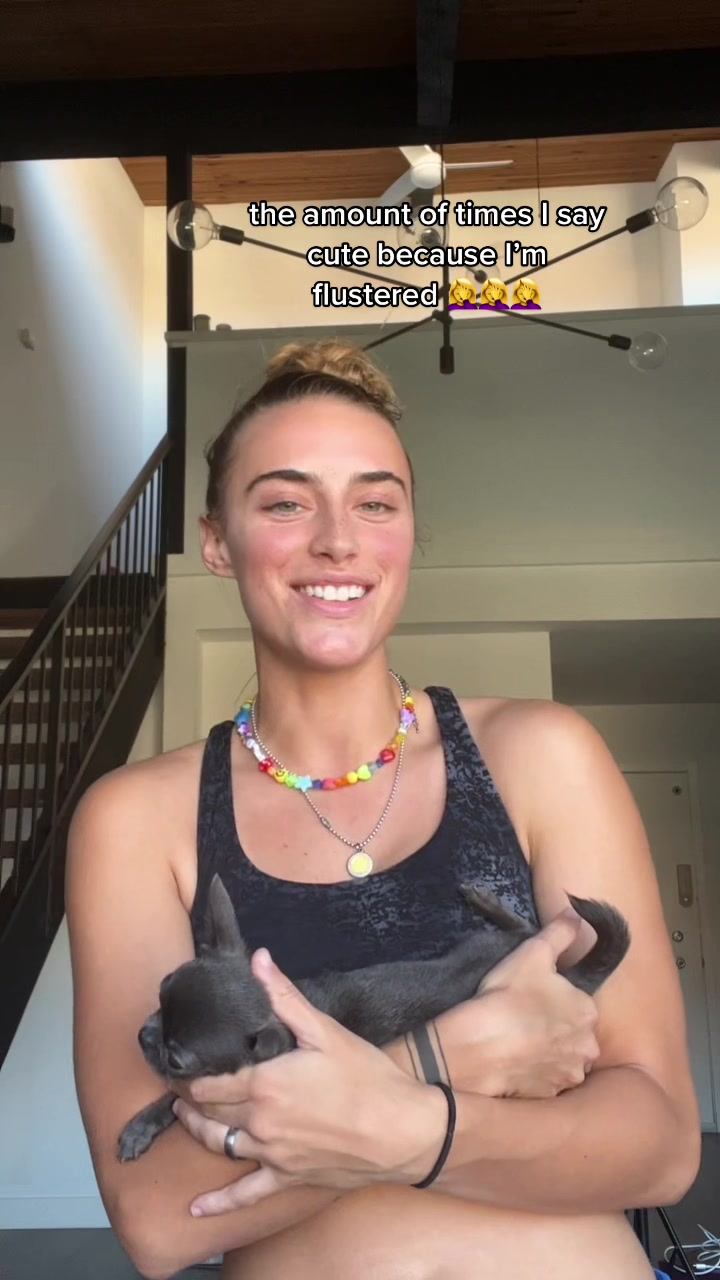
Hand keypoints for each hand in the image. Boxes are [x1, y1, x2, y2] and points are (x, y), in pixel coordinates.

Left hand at [172, 948, 446, 1216]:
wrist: (404, 1132)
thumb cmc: (368, 1078)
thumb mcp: (326, 1031)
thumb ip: (285, 998)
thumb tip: (258, 960)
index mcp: (265, 1084)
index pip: (210, 1082)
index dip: (190, 1075)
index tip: (179, 1064)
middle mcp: (260, 1122)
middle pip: (210, 1112)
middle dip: (189, 1099)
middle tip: (178, 1086)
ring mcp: (272, 1154)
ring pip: (219, 1145)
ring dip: (197, 1131)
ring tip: (183, 1118)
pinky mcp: (288, 1178)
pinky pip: (246, 1195)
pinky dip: (219, 1203)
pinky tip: (196, 1210)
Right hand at [429, 908, 599, 1097]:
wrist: (478, 1048)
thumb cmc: (508, 996)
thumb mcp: (533, 953)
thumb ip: (560, 933)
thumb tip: (578, 913)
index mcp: (588, 1012)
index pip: (577, 1003)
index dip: (553, 1000)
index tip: (530, 998)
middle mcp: (588, 1048)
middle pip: (573, 1034)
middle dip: (555, 1029)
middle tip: (523, 1021)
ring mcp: (569, 1076)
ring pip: (561, 1059)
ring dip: (546, 1054)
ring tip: (517, 1044)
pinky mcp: (549, 1098)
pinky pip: (545, 1081)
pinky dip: (533, 1074)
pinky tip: (513, 1063)